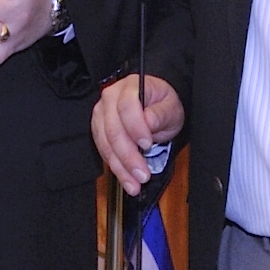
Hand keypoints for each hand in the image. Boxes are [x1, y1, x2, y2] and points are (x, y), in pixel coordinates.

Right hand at [94, 75, 185, 189]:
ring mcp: (101, 115)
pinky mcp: (98, 130)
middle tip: (142, 173)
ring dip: (120, 167)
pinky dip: (115, 167)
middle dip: (128, 156)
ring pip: (105, 144)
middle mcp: (110, 99)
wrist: (153, 105)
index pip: (126, 106)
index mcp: (130, 87)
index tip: (147, 144)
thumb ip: (161, 113)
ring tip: (135, 183)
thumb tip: (149, 121)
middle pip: (113, 129)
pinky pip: (103, 151)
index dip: (135, 127)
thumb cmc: (161, 103)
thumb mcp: (171, 106)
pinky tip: (126, 178)